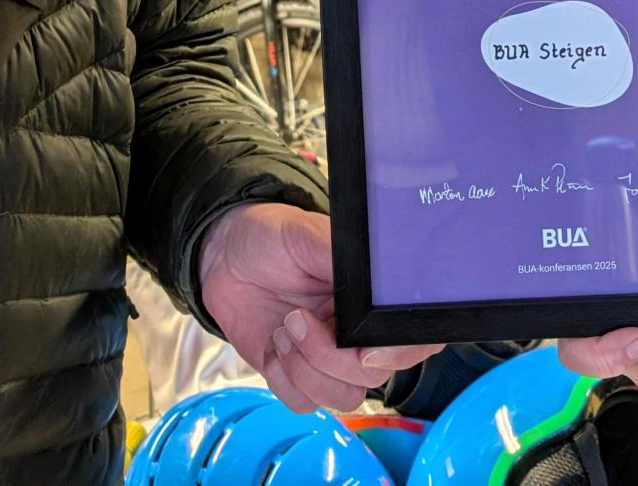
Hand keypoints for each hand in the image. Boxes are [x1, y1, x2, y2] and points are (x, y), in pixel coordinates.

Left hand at [198, 204, 440, 412]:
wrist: (224, 255)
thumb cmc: (271, 236)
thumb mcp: (307, 234)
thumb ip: (343, 257)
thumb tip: (374, 276)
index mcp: (374, 297)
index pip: (413, 338)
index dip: (398, 352)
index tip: (364, 350)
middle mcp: (359, 332)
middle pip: (373, 375)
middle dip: (330, 358)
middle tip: (298, 318)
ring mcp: (329, 357)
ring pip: (342, 397)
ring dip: (306, 369)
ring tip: (285, 328)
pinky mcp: (297, 374)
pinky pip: (304, 403)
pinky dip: (284, 379)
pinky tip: (274, 345)